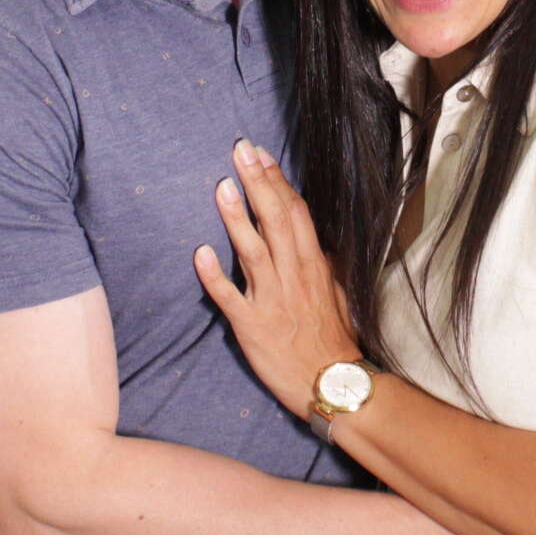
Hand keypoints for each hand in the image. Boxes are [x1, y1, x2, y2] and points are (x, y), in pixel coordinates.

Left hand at [194, 140, 363, 418]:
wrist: (332, 383)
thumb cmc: (333, 339)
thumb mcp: (337, 292)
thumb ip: (322, 263)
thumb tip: (313, 238)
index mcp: (314, 264)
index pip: (295, 212)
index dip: (276, 180)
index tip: (260, 154)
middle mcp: (293, 275)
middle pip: (275, 220)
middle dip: (257, 183)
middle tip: (239, 151)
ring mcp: (272, 299)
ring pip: (252, 250)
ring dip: (237, 217)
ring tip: (221, 185)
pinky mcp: (252, 325)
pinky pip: (230, 297)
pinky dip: (213, 276)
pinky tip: (198, 253)